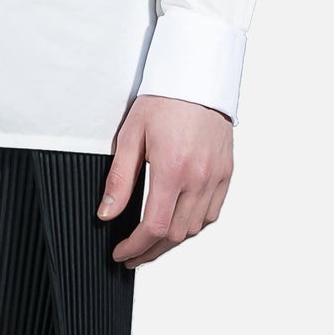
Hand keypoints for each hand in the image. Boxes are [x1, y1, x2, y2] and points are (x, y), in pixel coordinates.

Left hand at [98, 95, 233, 267]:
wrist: (198, 78)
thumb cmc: (163, 101)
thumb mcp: (131, 136)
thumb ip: (119, 179)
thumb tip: (106, 213)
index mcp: (172, 169)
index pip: (154, 226)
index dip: (135, 247)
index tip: (121, 254)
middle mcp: (199, 177)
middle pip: (175, 234)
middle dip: (150, 251)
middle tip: (132, 255)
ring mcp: (216, 176)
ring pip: (195, 228)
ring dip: (171, 240)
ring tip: (151, 243)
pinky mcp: (226, 173)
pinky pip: (212, 213)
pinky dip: (193, 225)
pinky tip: (177, 224)